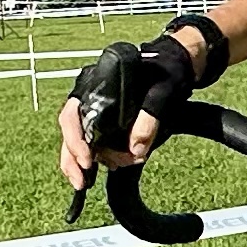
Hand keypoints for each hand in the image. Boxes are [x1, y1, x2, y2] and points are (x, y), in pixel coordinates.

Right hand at [59, 35, 199, 188]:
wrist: (175, 65)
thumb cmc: (167, 72)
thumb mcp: (163, 90)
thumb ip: (150, 118)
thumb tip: (136, 150)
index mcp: (98, 83)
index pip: (74, 113)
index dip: (76, 139)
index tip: (88, 160)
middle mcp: (91, 96)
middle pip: (70, 130)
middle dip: (74, 158)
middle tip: (82, 181)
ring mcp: (97, 109)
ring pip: (78, 139)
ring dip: (84, 163)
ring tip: (92, 180)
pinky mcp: (106, 121)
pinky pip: (92, 142)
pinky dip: (94, 159)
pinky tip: (97, 174)